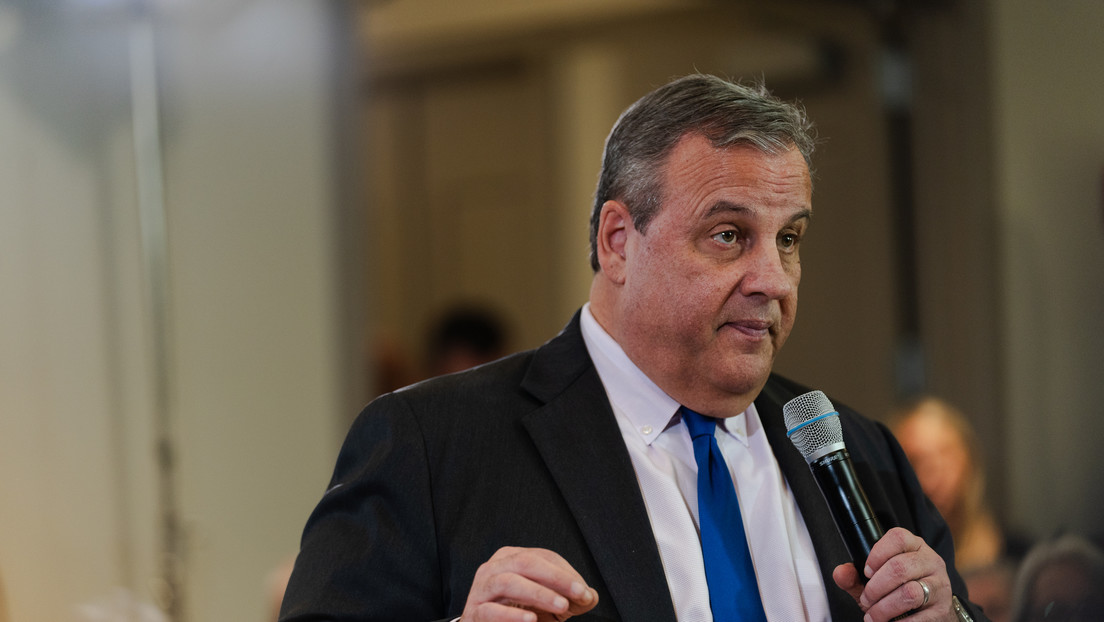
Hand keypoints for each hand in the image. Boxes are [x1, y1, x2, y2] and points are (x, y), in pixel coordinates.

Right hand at [461, 546, 598, 621]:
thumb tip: (590, 596)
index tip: (585, 593)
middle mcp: (494, 567)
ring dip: (539, 593)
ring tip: (561, 606)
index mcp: (512, 557)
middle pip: (526, 563)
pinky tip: (531, 619)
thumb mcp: (549, 604)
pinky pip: (491, 610)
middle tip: (579, 594)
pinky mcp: (474, 613)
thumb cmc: (519, 612)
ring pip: (508, 581)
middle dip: (556, 578)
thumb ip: (571, 598)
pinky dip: (512, 615)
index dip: (566, 574)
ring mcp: (481, 589)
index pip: (543, 557)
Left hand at [832, 527, 954, 620]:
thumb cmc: (899, 590)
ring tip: (874, 616)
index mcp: (914, 546)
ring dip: (885, 608)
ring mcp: (939, 585)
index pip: (898, 538)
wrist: (931, 613)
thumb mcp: (876, 581)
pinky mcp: (942, 609)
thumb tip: (840, 572)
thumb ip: (855, 576)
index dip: (877, 554)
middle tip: (866, 600)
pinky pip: (920, 618)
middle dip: (875, 588)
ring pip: (909, 593)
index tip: (866, 572)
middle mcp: (930, 561)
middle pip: (899, 567)